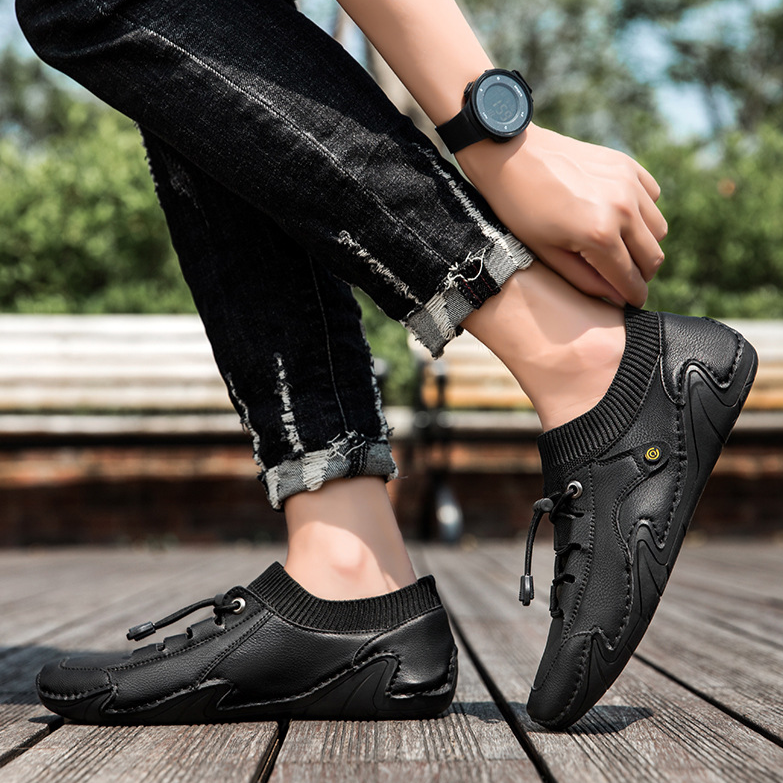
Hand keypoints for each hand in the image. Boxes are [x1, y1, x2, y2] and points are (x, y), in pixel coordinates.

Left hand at [456, 123, 667, 306]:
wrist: (512, 158)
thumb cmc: (521, 211)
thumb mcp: (547, 254)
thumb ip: (585, 280)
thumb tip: (617, 298)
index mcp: (599, 235)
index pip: (631, 279)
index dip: (634, 297)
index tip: (632, 304)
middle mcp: (622, 208)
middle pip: (653, 257)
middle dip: (642, 275)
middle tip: (625, 280)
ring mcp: (628, 183)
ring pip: (659, 229)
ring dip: (645, 245)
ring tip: (620, 249)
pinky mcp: (627, 165)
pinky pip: (653, 198)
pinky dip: (643, 212)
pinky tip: (619, 217)